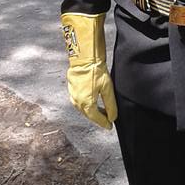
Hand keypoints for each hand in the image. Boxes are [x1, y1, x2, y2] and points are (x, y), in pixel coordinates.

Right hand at [61, 13, 117, 129]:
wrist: (84, 58)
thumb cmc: (95, 71)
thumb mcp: (107, 89)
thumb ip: (110, 105)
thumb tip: (113, 117)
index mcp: (86, 104)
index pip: (96, 118)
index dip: (104, 123)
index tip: (110, 126)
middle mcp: (77, 102)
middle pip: (89, 114)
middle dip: (98, 118)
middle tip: (107, 119)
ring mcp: (73, 96)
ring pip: (83, 108)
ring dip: (92, 111)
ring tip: (101, 111)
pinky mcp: (71, 89)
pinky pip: (79, 101)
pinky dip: (86, 104)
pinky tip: (91, 101)